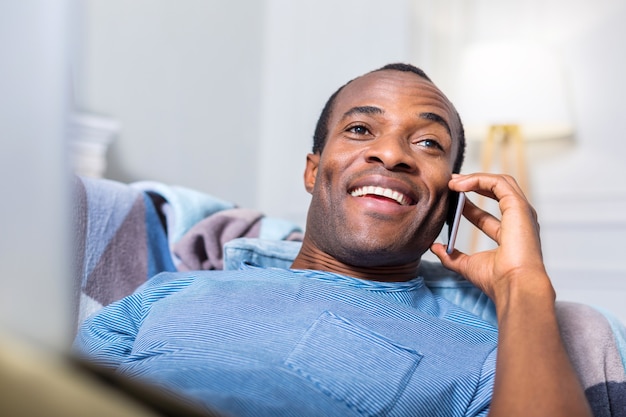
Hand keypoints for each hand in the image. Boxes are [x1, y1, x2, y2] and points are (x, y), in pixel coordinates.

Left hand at [431, 173, 552, 304]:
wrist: (513, 285)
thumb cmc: (497, 280)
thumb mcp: (466, 265)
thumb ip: (451, 256)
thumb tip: (435, 248)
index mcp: (509, 236)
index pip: (485, 216)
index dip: (467, 206)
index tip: (450, 201)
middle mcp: (519, 222)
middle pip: (496, 193)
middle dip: (473, 184)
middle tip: (450, 183)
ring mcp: (521, 213)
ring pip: (500, 182)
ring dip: (474, 178)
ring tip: (452, 181)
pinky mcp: (519, 206)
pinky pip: (498, 183)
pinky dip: (479, 179)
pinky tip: (460, 184)